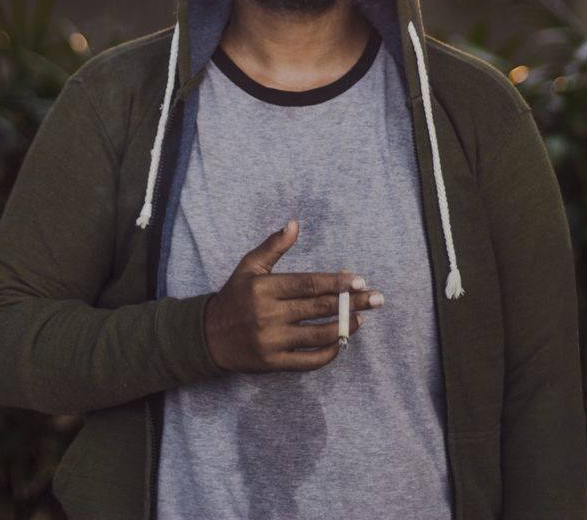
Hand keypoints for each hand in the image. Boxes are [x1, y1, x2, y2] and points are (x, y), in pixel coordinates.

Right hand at [203, 218, 384, 372]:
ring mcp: (271, 341)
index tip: (359, 280)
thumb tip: (294, 223)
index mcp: (264, 288)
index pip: (308, 284)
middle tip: (377, 298)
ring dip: (345, 326)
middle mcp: (268, 315)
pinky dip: (329, 352)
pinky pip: (309, 360)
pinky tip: (342, 341)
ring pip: (318, 334)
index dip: (336, 282)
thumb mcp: (249, 266)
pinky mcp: (274, 364)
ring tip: (363, 318)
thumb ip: (273, 246)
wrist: (209, 337)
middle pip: (318, 307)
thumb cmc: (234, 296)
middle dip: (352, 302)